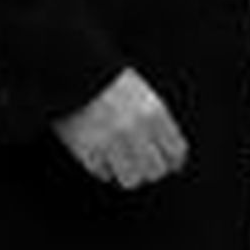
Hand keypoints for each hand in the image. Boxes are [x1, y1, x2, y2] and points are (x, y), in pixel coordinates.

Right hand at [52, 68, 188, 188]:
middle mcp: (136, 130)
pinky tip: (100, 154)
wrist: (73, 70)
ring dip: (127, 172)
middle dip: (150, 168)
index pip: (176, 151)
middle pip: (156, 170)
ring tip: (120, 161)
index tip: (169, 163)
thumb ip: (158, 123)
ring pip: (132, 179)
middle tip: (141, 162)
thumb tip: (174, 157)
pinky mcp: (88, 152)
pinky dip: (103, 167)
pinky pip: (104, 173)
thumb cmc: (108, 81)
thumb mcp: (142, 93)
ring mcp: (111, 143)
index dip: (173, 160)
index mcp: (154, 112)